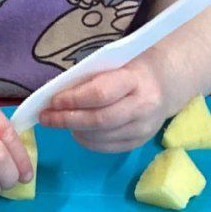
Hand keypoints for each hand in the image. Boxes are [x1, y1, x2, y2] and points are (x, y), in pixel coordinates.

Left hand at [40, 49, 170, 152]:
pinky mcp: (140, 142)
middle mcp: (143, 107)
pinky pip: (108, 147)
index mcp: (136, 80)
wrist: (164, 84)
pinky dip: (87, 141)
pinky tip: (76, 132)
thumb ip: (88, 78)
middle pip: (99, 120)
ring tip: (58, 122)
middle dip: (68, 120)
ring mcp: (144, 128)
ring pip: (101, 137)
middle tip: (46, 118)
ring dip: (74, 131)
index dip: (73, 100)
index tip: (53, 101)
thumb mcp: (112, 63)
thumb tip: (55, 95)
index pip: (100, 94)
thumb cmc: (130, 69)